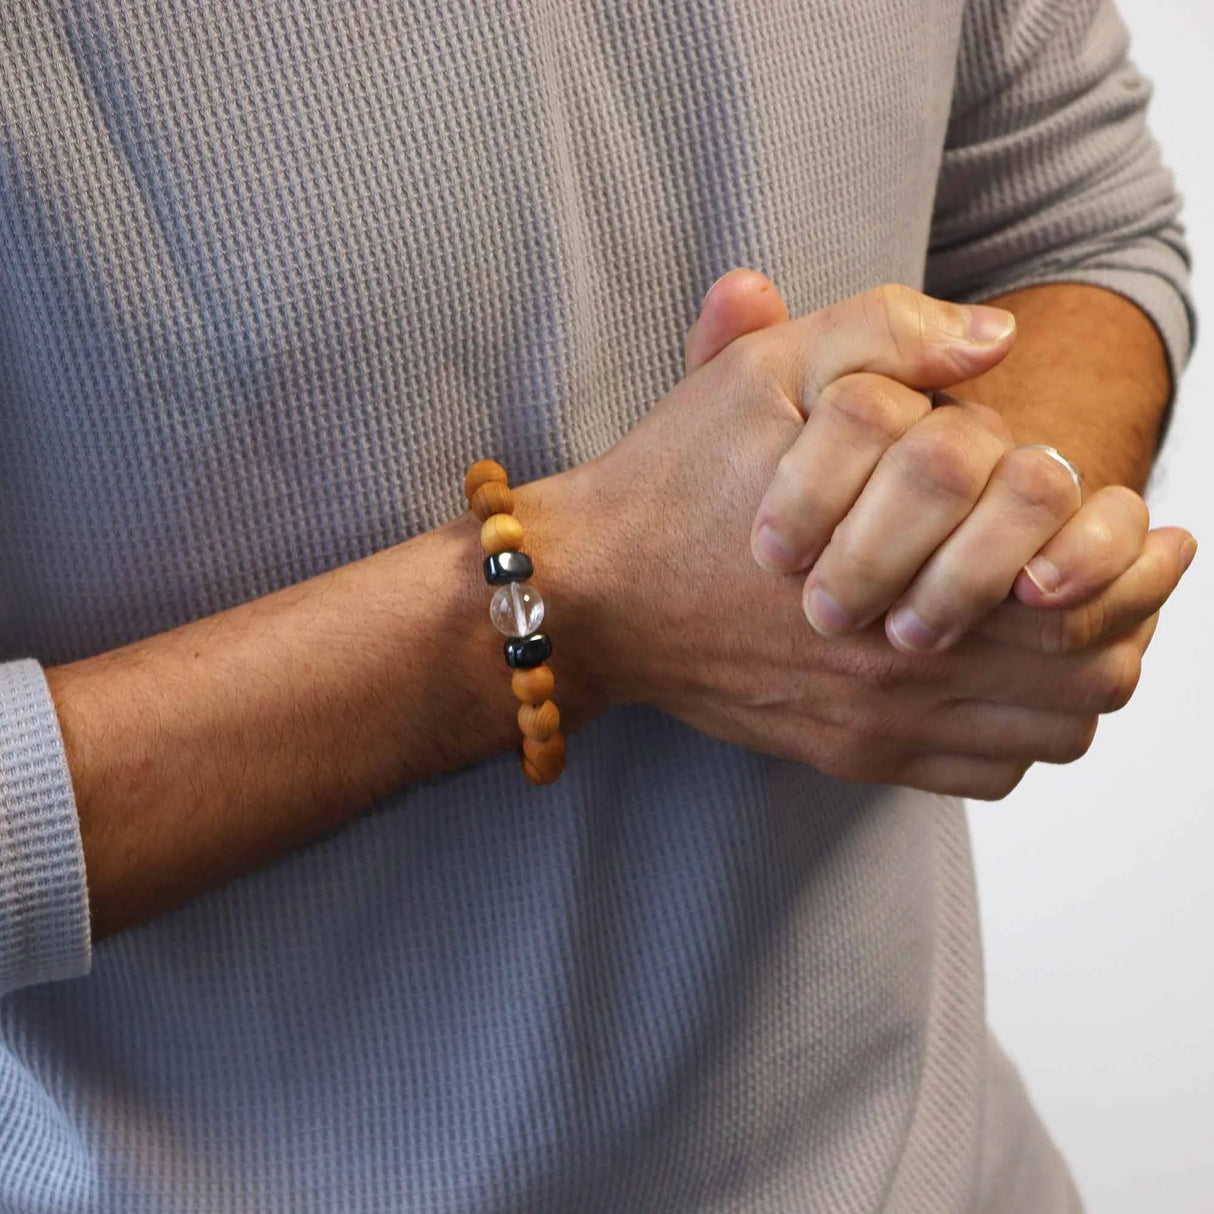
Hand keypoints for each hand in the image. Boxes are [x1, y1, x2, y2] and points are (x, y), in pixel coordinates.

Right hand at [564, 277, 1182, 797]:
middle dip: (1133, 620)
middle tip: (1132, 576)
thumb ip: (883, 334)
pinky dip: (1023, 739)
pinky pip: (986, 775)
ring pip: (1050, 733)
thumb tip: (996, 337)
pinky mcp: (849, 756)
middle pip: (1087, 673)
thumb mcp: (764, 372)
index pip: (1080, 587)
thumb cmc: (674, 484)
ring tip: (1080, 629)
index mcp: (903, 563)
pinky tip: (1008, 688)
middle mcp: (903, 663)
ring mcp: (877, 724)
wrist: (594, 594)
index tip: (1161, 528)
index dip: (1138, 557)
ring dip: (1084, 681)